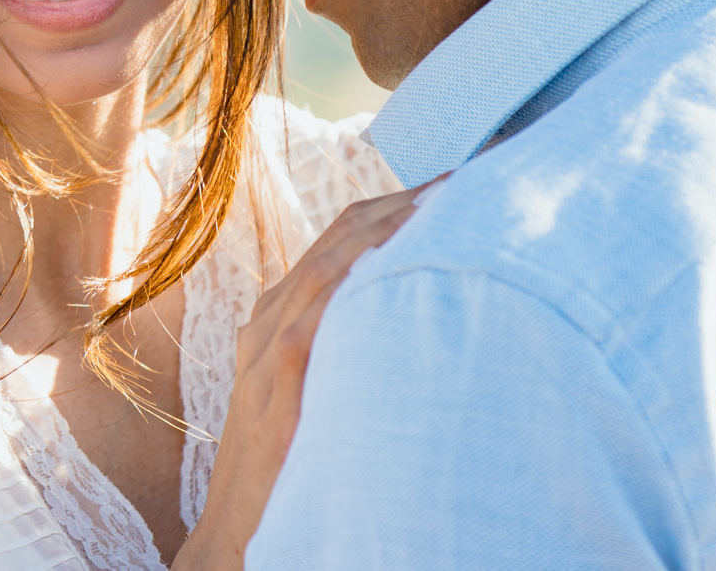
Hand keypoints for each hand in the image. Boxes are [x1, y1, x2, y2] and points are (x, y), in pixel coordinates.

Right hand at [171, 182, 436, 569]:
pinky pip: (326, 300)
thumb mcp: (319, 398)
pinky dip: (368, 266)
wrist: (241, 537)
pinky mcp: (281, 370)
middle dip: (411, 201)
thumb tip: (422, 324)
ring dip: (400, 221)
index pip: (345, 237)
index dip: (402, 206)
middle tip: (474, 181)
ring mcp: (272, 341)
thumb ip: (351, 354)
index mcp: (280, 316)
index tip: (459, 190)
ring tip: (456, 200)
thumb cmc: (293, 473)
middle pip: (346, 233)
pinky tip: (412, 250)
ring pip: (340, 255)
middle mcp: (272, 317)